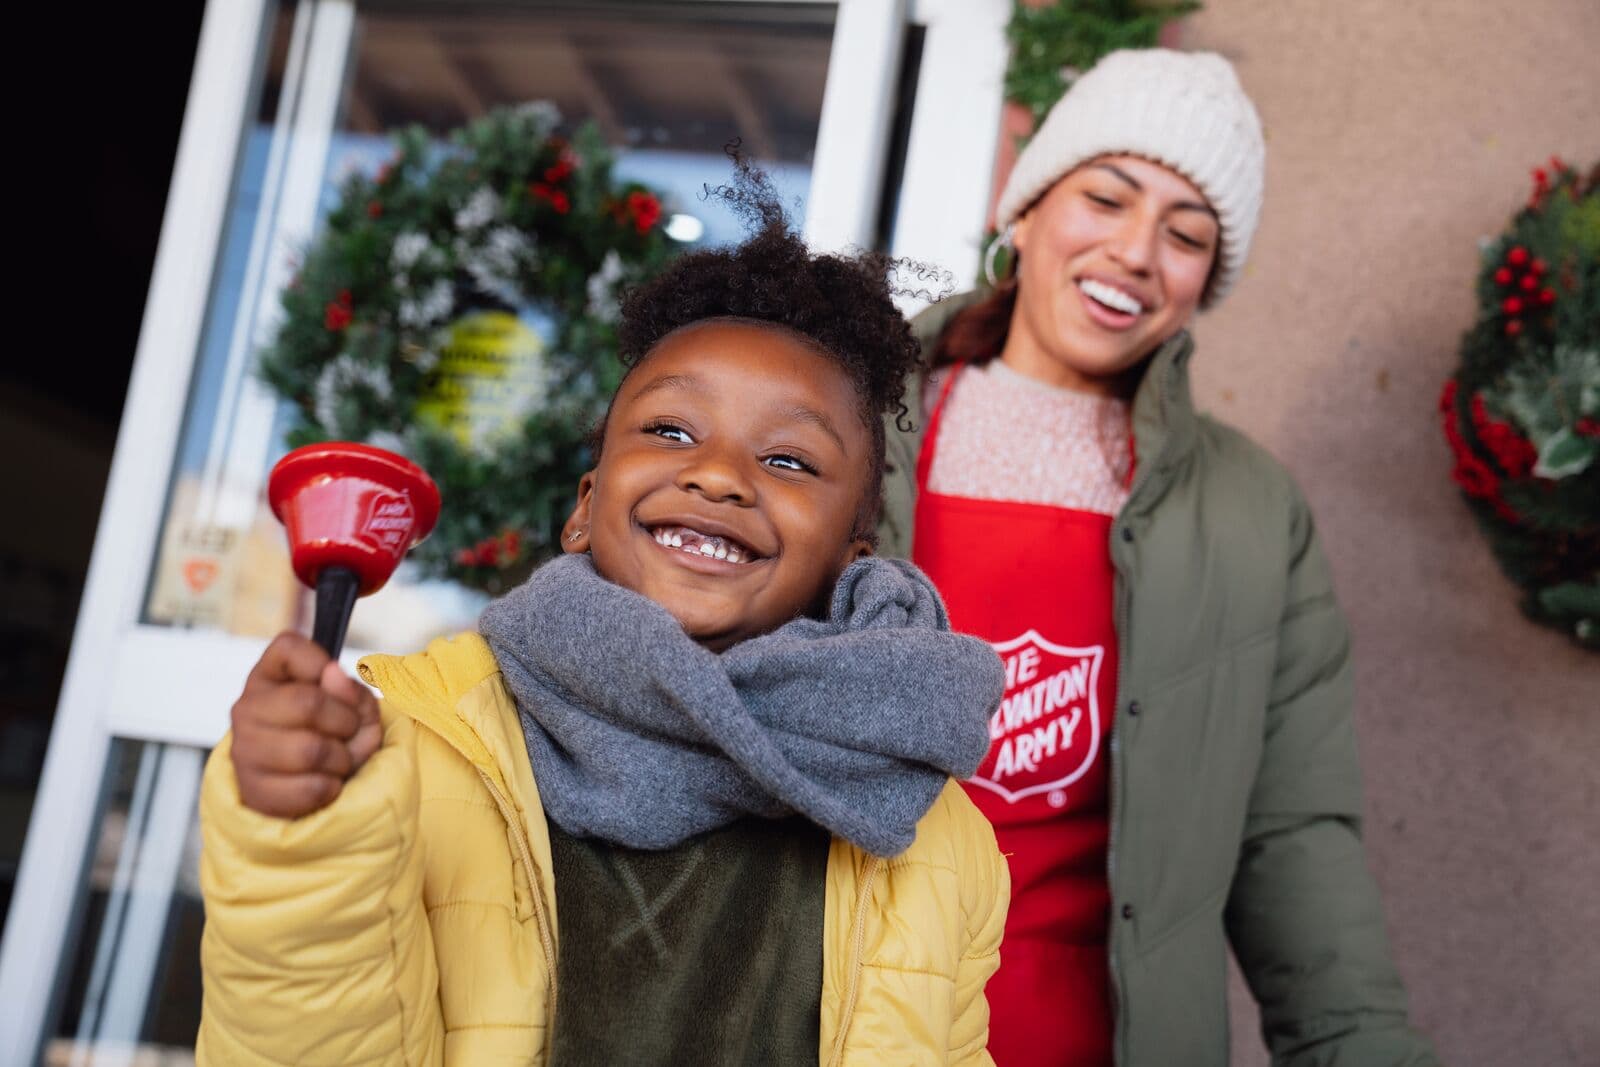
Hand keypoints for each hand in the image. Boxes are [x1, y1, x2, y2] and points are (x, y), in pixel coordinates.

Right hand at [229, 632, 382, 817]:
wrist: (310, 789)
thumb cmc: (333, 738)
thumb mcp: (357, 710)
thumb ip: (352, 690)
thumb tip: (333, 672)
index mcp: (268, 676)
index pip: (287, 646)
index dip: (321, 662)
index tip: (334, 682)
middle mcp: (247, 708)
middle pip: (308, 702)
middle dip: (346, 722)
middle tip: (348, 731)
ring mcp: (244, 750)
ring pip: (310, 751)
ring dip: (342, 759)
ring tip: (338, 760)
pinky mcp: (253, 790)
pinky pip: (310, 788)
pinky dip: (332, 787)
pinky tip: (325, 783)